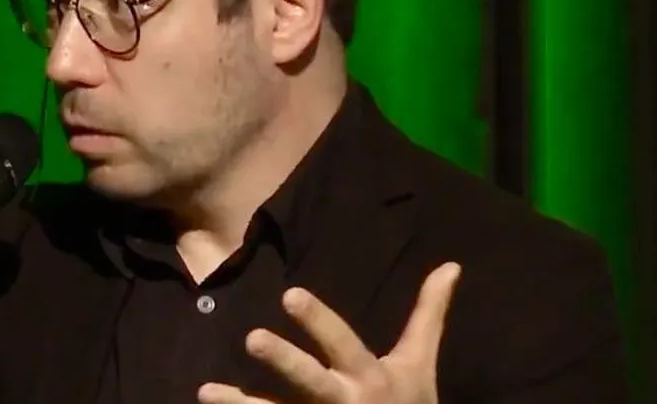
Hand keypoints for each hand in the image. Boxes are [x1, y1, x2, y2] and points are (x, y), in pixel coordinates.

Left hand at [198, 262, 461, 403]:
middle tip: (252, 337)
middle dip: (284, 361)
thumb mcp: (420, 362)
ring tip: (205, 392)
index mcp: (369, 377)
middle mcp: (345, 401)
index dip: (318, 320)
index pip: (342, 342)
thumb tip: (450, 265)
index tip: (290, 294)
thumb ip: (428, 314)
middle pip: (310, 380)